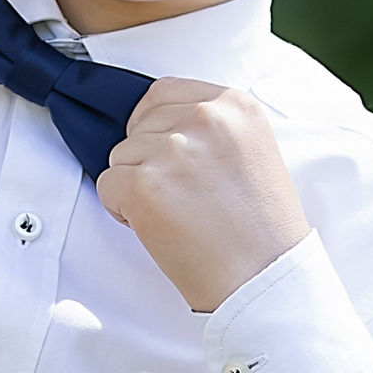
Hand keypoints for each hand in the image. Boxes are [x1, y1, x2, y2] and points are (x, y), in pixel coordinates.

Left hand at [96, 79, 310, 311]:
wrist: (265, 280)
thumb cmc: (261, 229)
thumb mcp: (253, 152)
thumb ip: (211, 128)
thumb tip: (159, 124)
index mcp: (236, 106)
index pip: (164, 93)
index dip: (156, 128)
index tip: (170, 158)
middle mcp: (206, 119)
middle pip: (139, 125)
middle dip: (148, 160)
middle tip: (182, 197)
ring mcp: (174, 150)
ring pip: (120, 155)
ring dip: (136, 186)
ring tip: (178, 215)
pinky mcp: (145, 184)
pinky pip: (107, 185)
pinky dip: (122, 211)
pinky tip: (160, 228)